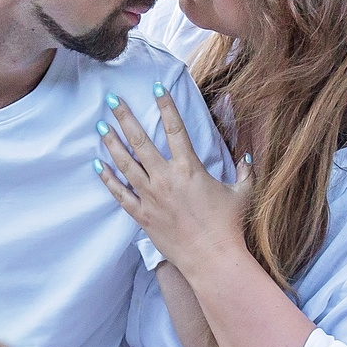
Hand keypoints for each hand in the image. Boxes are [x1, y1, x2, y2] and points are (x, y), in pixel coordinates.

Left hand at [96, 88, 244, 273]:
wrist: (212, 259)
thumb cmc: (229, 226)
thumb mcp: (242, 193)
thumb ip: (245, 171)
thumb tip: (248, 154)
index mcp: (189, 168)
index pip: (175, 129)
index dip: (166, 106)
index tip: (156, 87)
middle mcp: (166, 178)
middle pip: (140, 141)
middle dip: (125, 118)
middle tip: (113, 101)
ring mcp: (151, 196)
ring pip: (125, 163)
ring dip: (112, 143)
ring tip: (101, 127)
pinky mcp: (142, 215)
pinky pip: (120, 193)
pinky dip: (108, 178)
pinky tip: (98, 165)